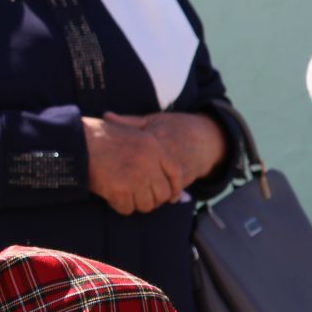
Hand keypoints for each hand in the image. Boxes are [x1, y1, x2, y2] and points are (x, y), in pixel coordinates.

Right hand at [83, 115, 179, 214]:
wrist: (78, 140)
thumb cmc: (103, 136)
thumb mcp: (133, 133)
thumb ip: (151, 152)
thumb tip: (163, 179)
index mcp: (154, 148)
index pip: (175, 173)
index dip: (175, 188)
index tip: (172, 198)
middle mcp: (149, 163)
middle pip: (163, 193)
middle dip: (153, 199)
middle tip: (141, 198)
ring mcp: (135, 178)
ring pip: (146, 204)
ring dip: (136, 203)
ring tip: (125, 195)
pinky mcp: (120, 191)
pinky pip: (127, 209)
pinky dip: (120, 206)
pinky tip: (112, 196)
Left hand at [104, 111, 224, 195]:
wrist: (206, 138)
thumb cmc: (175, 127)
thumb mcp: (154, 120)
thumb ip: (130, 121)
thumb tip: (106, 116)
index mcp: (154, 139)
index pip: (129, 154)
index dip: (116, 164)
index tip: (107, 167)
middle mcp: (164, 155)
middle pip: (139, 175)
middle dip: (127, 183)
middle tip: (114, 185)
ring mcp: (174, 168)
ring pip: (152, 187)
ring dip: (142, 193)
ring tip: (131, 193)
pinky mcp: (183, 180)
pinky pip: (165, 192)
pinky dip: (155, 196)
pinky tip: (146, 195)